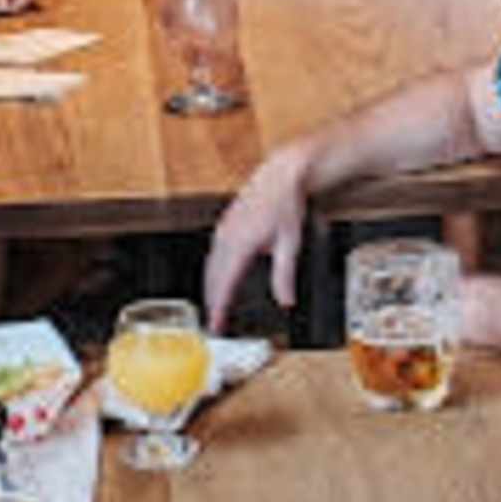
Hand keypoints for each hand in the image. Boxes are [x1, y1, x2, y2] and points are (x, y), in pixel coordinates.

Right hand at [204, 149, 313, 326]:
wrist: (281, 176)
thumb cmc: (286, 205)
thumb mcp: (290, 244)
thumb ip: (285, 275)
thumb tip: (286, 300)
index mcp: (241, 245)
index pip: (224, 285)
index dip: (218, 308)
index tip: (216, 325)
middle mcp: (227, 237)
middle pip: (212, 278)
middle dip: (212, 302)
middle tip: (214, 323)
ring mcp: (223, 229)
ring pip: (210, 266)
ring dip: (210, 287)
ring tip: (214, 306)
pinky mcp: (224, 224)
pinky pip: (213, 253)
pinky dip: (212, 271)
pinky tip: (218, 278)